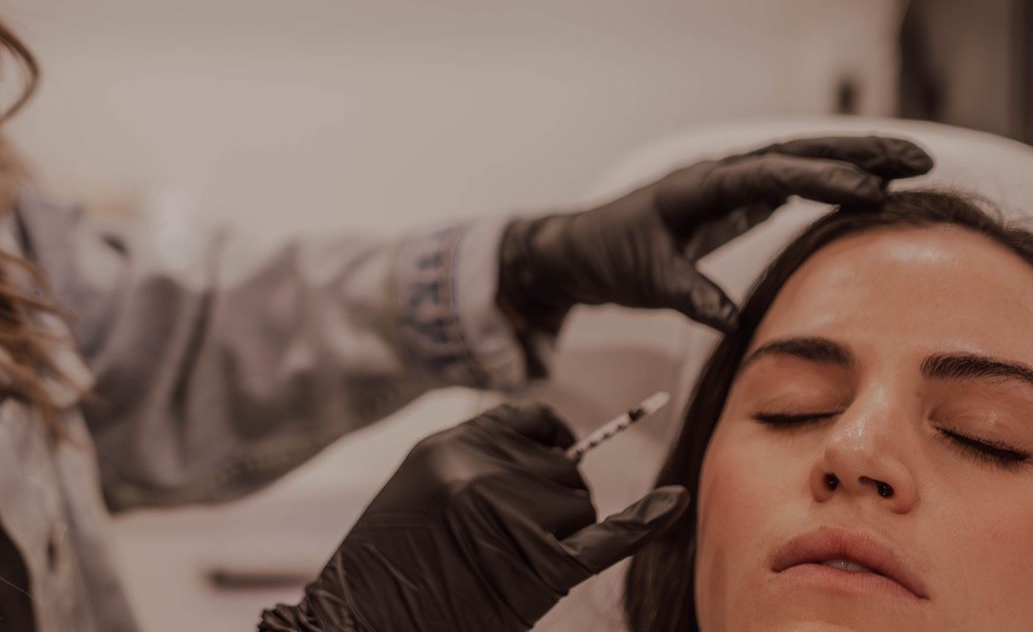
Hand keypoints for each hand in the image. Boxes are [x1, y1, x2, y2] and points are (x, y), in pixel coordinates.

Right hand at [258, 401, 688, 631]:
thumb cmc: (385, 573)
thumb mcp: (416, 492)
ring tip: (504, 568)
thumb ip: (473, 462)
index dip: (551, 440)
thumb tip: (556, 453)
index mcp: (447, 446)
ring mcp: (510, 515)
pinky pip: (606, 536)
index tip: (560, 453)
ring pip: (580, 508)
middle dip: (552, 506)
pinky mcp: (537, 566)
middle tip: (505, 548)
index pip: (530, 421)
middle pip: (562, 470)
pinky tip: (672, 502)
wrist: (360, 627)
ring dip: (561, 538)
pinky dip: (644, 521)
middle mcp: (480, 469)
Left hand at [497, 135, 934, 347]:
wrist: (577, 246)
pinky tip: (866, 190)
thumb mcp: (644, 279)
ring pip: (799, 162)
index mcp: (698, 186)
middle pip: (797, 153)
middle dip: (858, 154)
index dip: (821, 180)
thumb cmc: (607, 255)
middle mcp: (719, 175)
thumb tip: (729, 320)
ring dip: (853, 161)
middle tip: (918, 160)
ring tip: (910, 166)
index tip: (871, 193)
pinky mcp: (734, 200)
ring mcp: (729, 184)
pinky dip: (829, 183)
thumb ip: (687, 294)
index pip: (770, 175)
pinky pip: (790, 183)